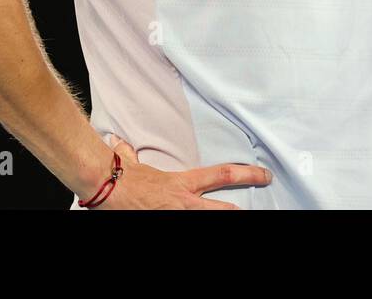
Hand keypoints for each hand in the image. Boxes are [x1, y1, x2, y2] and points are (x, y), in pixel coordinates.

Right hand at [88, 135, 271, 208]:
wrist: (107, 187)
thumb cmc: (121, 176)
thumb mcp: (131, 163)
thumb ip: (131, 155)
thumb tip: (120, 144)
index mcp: (183, 183)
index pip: (223, 174)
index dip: (247, 174)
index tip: (264, 175)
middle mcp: (185, 201)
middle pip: (223, 208)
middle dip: (240, 212)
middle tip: (256, 210)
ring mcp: (176, 215)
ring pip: (209, 219)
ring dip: (222, 216)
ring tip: (239, 217)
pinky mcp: (165, 223)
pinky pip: (185, 226)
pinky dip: (195, 222)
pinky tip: (200, 222)